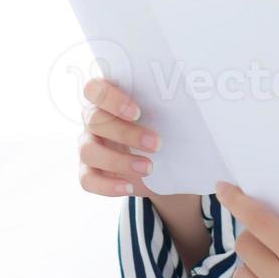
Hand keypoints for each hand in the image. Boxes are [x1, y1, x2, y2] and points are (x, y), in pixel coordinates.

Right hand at [76, 77, 163, 199]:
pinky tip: (129, 188)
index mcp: (107, 98)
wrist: (163, 163)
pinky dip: (107, 185)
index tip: (137, 112)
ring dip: (118, 161)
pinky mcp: (88, 171)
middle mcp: (92, 119)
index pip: (94, 89)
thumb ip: (165, 105)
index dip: (111, 99)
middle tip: (156, 144)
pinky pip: (87, 180)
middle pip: (94, 120)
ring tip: (148, 168)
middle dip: (126, 133)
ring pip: (88, 151)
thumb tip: (191, 101)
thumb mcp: (164, 115)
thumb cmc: (161, 128)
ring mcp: (88, 145)